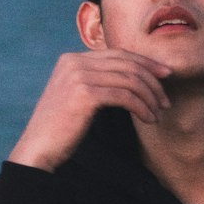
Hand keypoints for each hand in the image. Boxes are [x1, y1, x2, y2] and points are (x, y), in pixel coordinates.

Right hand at [8, 49, 171, 171]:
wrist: (38, 149)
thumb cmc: (60, 130)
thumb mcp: (76, 98)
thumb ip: (96, 82)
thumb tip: (131, 79)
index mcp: (71, 59)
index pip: (118, 54)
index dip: (145, 63)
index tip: (164, 75)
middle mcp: (74, 62)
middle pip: (127, 64)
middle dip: (152, 81)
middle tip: (165, 100)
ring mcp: (78, 76)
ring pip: (129, 80)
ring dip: (149, 98)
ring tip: (158, 114)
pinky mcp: (85, 94)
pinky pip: (125, 96)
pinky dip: (142, 108)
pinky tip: (148, 119)